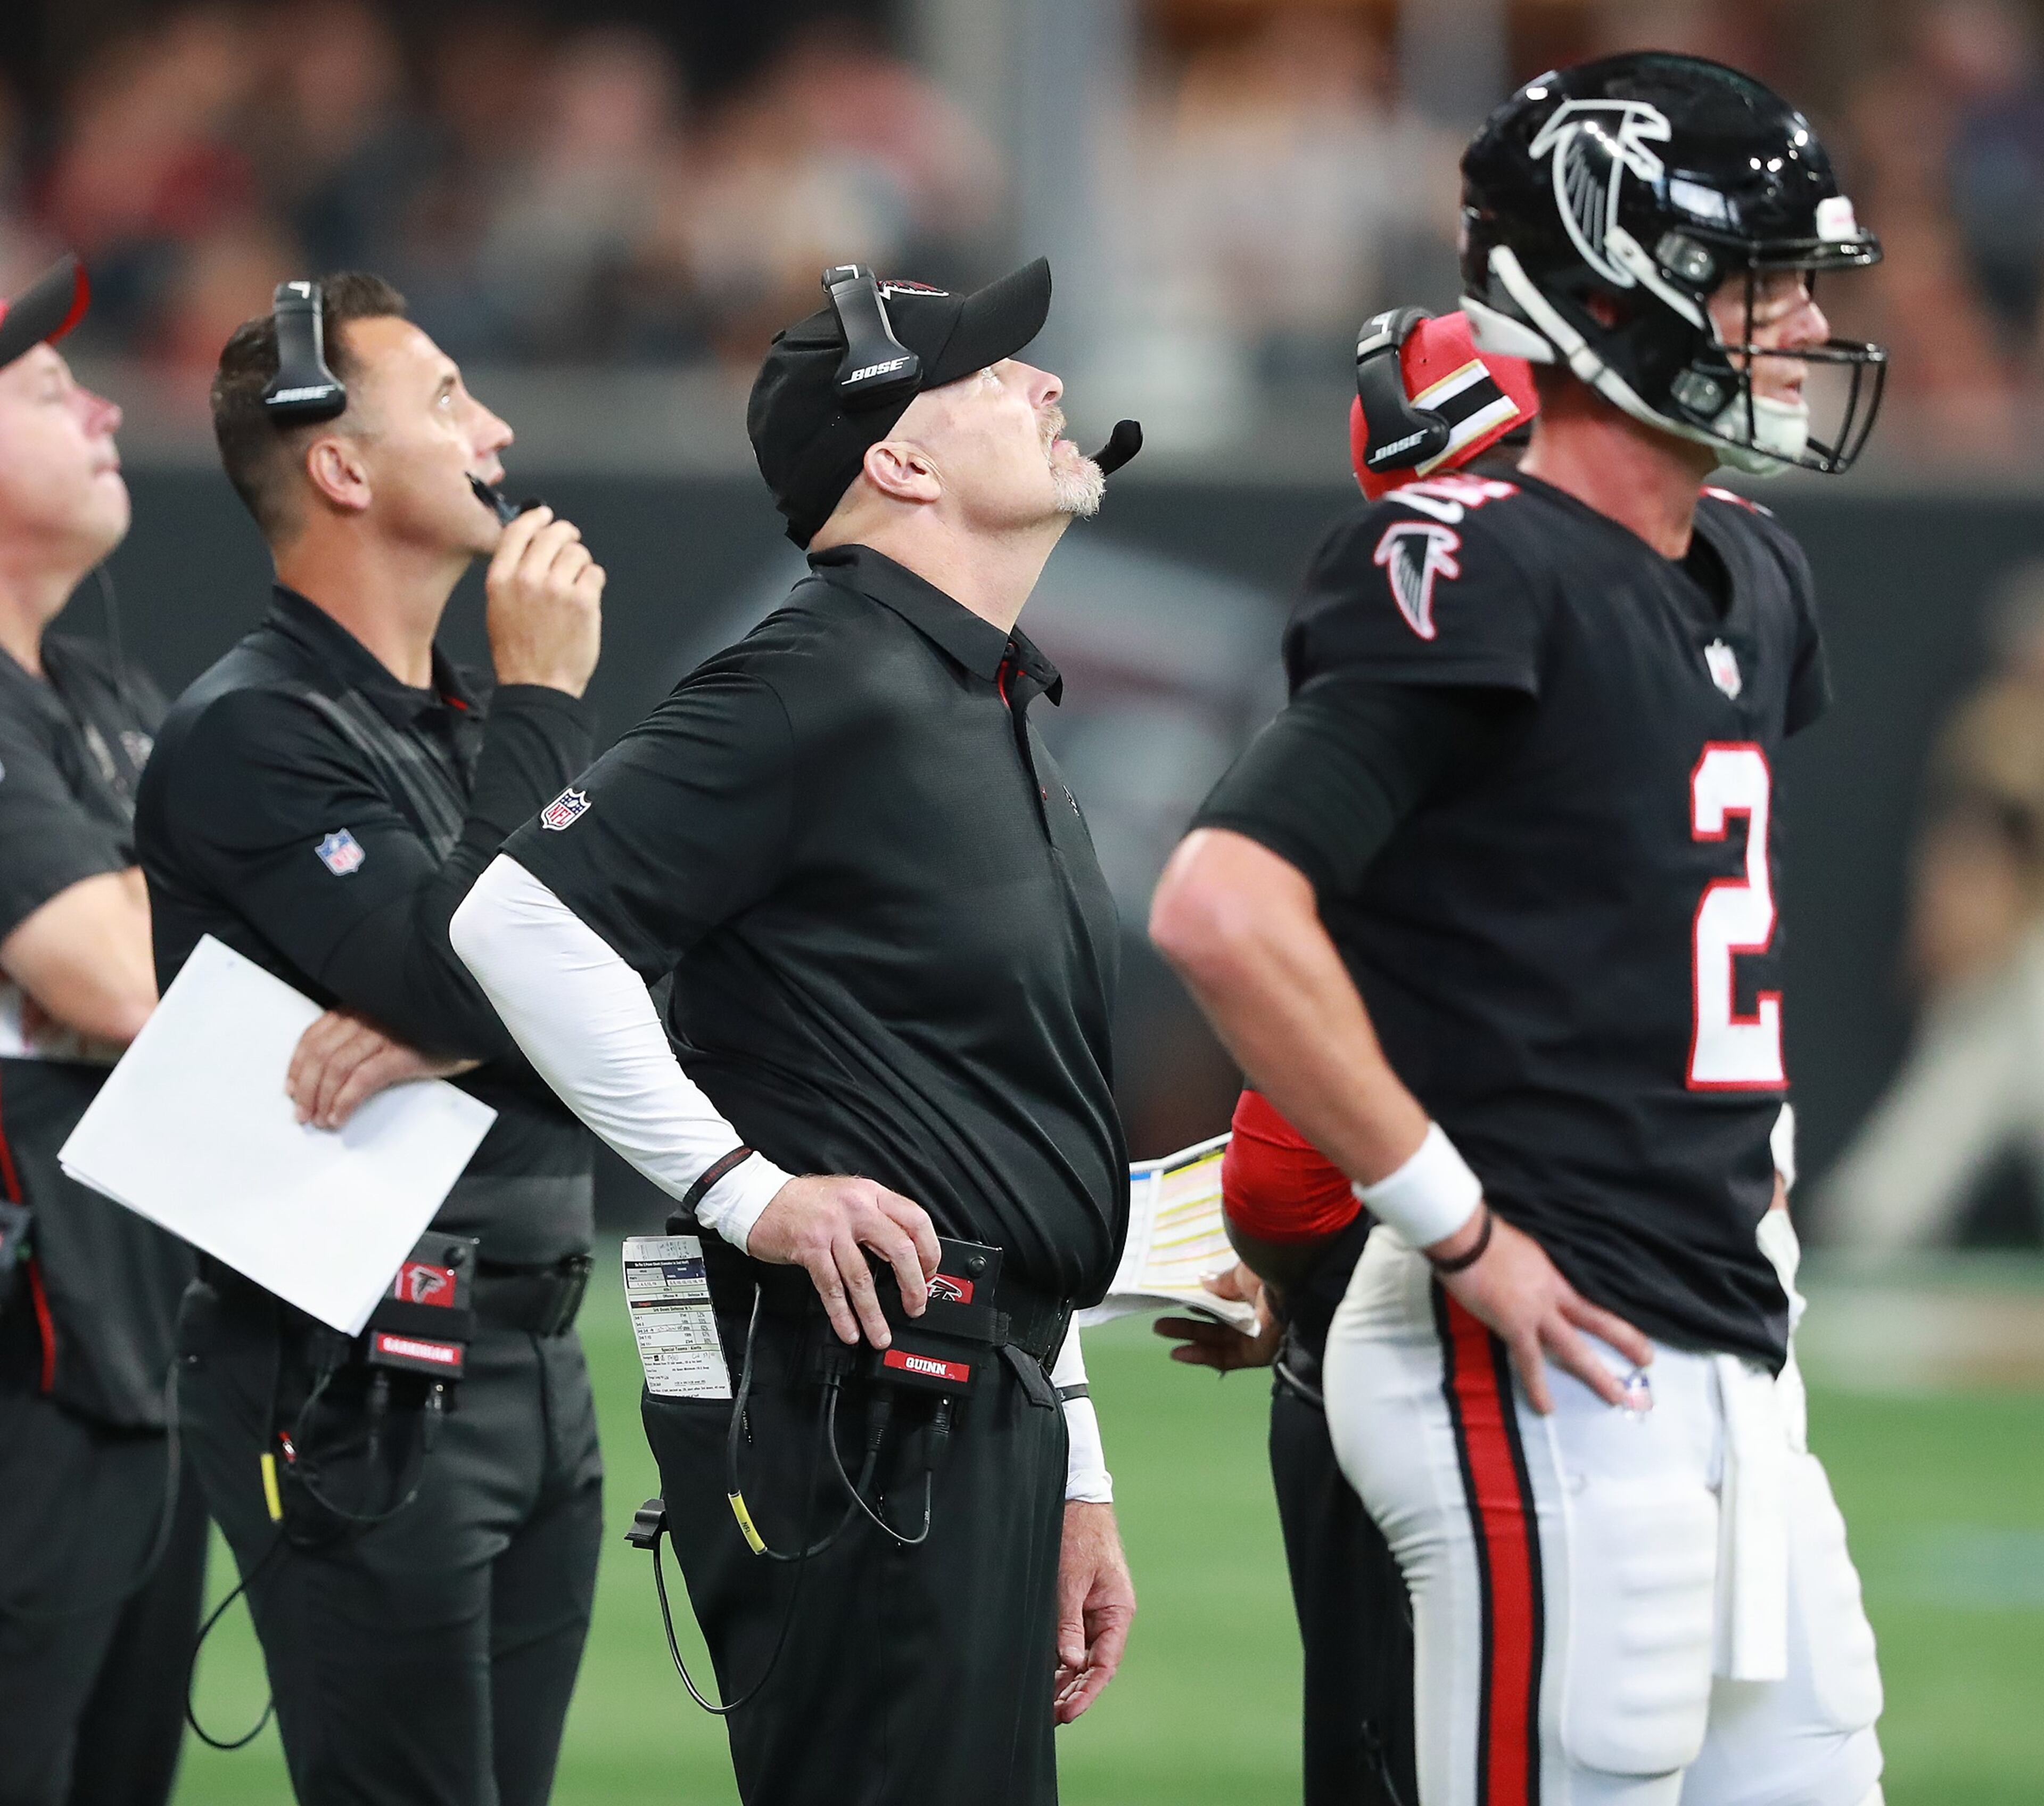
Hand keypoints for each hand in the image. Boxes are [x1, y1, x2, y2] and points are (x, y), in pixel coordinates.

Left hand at [286, 1010, 478, 1130]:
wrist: (478, 1026)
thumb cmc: (434, 1031)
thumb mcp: (393, 1026)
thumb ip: (362, 1038)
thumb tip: (327, 1077)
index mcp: (361, 1006)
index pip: (315, 1034)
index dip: (297, 1065)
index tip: (290, 1089)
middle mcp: (368, 1014)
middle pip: (321, 1053)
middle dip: (305, 1087)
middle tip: (302, 1115)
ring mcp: (386, 1032)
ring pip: (336, 1066)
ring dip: (321, 1098)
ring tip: (319, 1120)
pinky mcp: (404, 1052)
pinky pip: (363, 1078)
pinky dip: (345, 1100)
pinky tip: (339, 1117)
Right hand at [484, 506, 603, 696]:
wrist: (537, 685)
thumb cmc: (518, 654)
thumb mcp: (498, 608)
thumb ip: (511, 575)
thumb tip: (529, 548)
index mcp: (501, 579)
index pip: (518, 531)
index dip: (535, 518)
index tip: (545, 515)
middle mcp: (527, 578)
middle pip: (551, 534)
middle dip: (565, 534)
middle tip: (571, 541)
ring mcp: (557, 588)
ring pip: (577, 552)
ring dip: (580, 562)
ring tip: (577, 581)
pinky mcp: (583, 601)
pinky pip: (595, 573)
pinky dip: (594, 580)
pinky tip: (587, 595)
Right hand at [744, 1174, 939, 1347]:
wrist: (760, 1198)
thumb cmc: (806, 1202)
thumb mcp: (849, 1196)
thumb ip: (876, 1217)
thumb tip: (907, 1253)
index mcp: (871, 1194)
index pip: (916, 1220)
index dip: (929, 1251)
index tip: (930, 1274)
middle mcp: (856, 1208)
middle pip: (899, 1249)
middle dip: (912, 1285)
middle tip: (915, 1307)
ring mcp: (832, 1228)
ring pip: (863, 1277)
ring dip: (874, 1312)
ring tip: (881, 1334)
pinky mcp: (809, 1248)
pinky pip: (832, 1287)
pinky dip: (842, 1314)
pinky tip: (849, 1330)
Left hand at [1053, 1500, 1134, 1723]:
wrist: (1076, 1500)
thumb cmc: (1079, 1534)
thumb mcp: (1071, 1579)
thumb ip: (1069, 1622)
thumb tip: (1070, 1664)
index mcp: (1117, 1611)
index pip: (1105, 1663)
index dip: (1088, 1691)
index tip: (1069, 1712)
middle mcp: (1107, 1615)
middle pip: (1093, 1664)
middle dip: (1074, 1692)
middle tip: (1050, 1718)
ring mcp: (1092, 1610)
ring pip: (1080, 1654)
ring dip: (1063, 1678)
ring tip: (1043, 1704)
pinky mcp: (1077, 1603)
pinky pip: (1070, 1637)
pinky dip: (1058, 1657)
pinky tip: (1042, 1674)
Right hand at [1154, 1262, 1281, 1371]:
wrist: (1295, 1288)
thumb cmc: (1272, 1272)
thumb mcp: (1242, 1273)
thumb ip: (1223, 1283)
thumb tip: (1203, 1281)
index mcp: (1254, 1296)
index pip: (1223, 1304)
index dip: (1201, 1304)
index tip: (1180, 1300)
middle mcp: (1255, 1318)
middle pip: (1215, 1326)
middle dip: (1187, 1324)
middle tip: (1161, 1323)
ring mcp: (1255, 1338)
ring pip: (1216, 1342)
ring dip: (1189, 1339)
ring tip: (1161, 1331)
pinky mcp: (1257, 1355)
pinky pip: (1225, 1358)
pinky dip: (1201, 1356)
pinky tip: (1179, 1351)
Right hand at [1430, 1207, 1652, 1414]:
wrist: (1465, 1237)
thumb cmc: (1483, 1237)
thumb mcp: (1521, 1250)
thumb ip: (1531, 1269)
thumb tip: (1529, 1278)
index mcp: (1555, 1275)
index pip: (1592, 1298)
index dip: (1612, 1313)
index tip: (1630, 1324)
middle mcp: (1553, 1295)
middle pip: (1598, 1321)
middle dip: (1626, 1341)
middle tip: (1649, 1360)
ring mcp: (1536, 1311)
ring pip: (1574, 1348)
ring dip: (1597, 1374)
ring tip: (1617, 1397)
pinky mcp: (1514, 1325)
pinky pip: (1530, 1362)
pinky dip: (1538, 1386)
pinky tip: (1546, 1408)